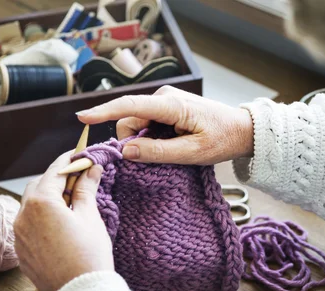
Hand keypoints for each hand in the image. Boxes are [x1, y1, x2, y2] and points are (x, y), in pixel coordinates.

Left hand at [14, 152, 112, 290]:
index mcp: (41, 202)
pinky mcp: (20, 250)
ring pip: (31, 206)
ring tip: (71, 204)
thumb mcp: (90, 217)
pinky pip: (28, 225)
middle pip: (39, 186)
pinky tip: (60, 224)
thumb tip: (91, 169)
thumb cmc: (89, 255)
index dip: (69, 161)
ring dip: (49, 199)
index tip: (80, 155)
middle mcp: (23, 215)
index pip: (55, 172)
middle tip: (79, 180)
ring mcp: (19, 234)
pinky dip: (42, 218)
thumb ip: (86, 190)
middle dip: (58, 180)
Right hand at [76, 85, 254, 164]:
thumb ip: (158, 152)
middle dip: (133, 141)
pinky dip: (151, 136)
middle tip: (155, 159)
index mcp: (171, 105)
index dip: (104, 112)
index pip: (130, 106)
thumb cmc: (222, 140)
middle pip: (130, 120)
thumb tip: (126, 151)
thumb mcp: (192, 153)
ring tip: (171, 151)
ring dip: (144, 140)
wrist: (242, 130)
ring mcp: (166, 100)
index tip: (81, 118)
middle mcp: (164, 96)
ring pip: (138, 123)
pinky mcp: (167, 106)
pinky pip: (148, 122)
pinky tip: (169, 145)